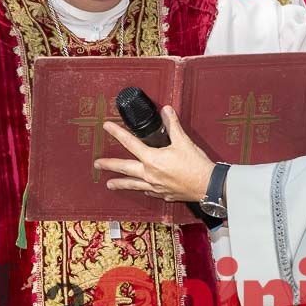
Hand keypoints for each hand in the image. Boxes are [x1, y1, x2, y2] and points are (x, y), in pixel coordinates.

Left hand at [95, 107, 214, 202]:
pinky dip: (142, 189)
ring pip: (133, 184)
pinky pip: (148, 191)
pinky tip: (141, 189)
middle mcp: (150, 174)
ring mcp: (156, 186)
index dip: (117, 132)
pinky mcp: (164, 195)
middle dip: (110, 164)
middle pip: (125, 167)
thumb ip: (172, 125)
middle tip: (97, 164)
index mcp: (153, 159)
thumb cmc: (196, 165)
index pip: (130, 142)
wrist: (208, 186)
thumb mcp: (184, 141)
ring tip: (109, 184)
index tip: (107, 127)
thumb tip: (166, 110)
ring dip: (120, 183)